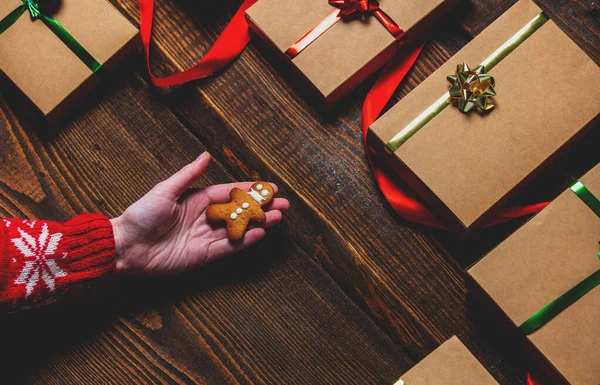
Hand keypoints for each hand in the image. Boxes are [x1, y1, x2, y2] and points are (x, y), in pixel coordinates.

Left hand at [110, 153, 289, 274]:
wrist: (127, 246)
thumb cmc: (142, 214)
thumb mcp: (165, 190)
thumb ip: (188, 175)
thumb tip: (206, 155)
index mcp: (197, 199)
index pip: (230, 193)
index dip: (251, 190)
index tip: (270, 188)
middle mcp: (205, 217)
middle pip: (240, 212)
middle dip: (261, 208)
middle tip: (283, 205)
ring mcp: (206, 237)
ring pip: (239, 229)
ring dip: (258, 223)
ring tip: (277, 217)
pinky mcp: (204, 255)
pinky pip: (229, 247)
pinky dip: (245, 240)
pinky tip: (260, 233)